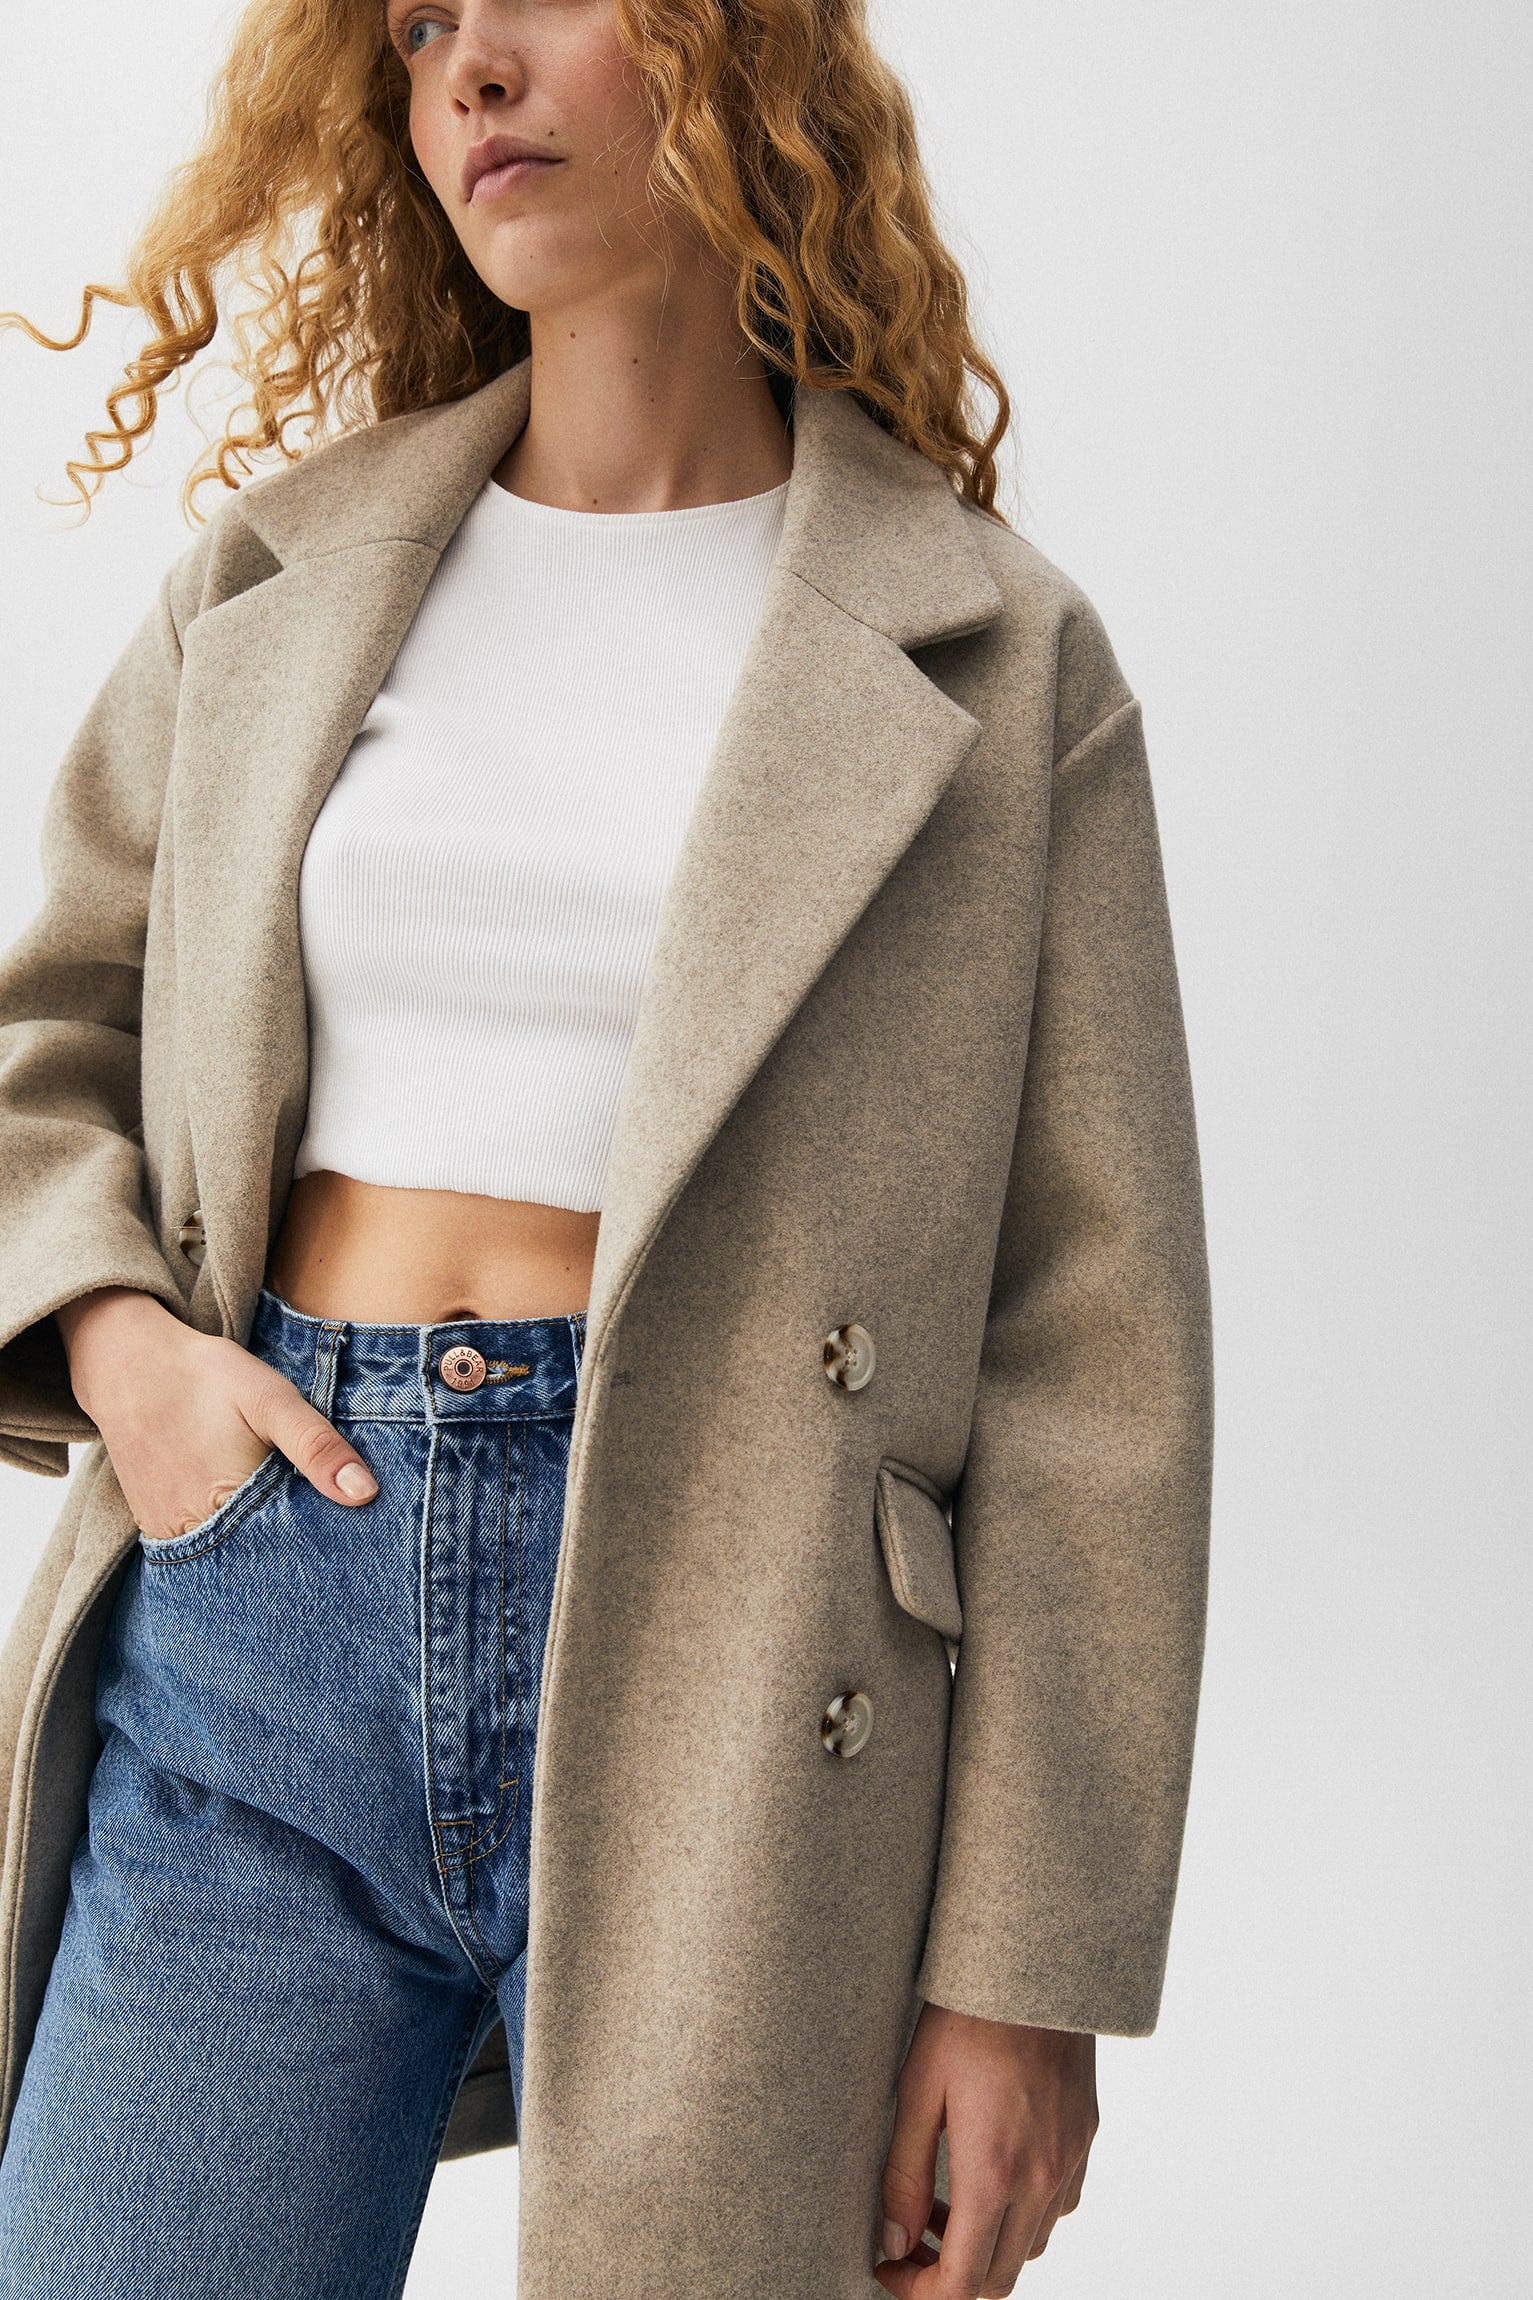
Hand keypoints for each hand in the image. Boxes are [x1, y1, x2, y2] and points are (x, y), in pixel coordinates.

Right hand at [57, 1287, 377, 1541]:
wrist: (129, 1364)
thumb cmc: (208, 1377)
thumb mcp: (271, 1400)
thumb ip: (316, 1447)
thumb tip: (366, 1493)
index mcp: (231, 1505)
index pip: (294, 1548)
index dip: (327, 1542)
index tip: (354, 1536)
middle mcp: (196, 1534)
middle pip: (261, 1559)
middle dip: (296, 1550)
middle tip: (332, 1536)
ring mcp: (171, 1535)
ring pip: (232, 1557)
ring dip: (261, 1547)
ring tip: (291, 1524)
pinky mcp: (156, 1527)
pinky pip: (203, 1548)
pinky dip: (230, 1539)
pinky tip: (250, 1517)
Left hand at [876, 2004, 1097, 2296]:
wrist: (1031, 1965)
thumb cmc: (965, 2018)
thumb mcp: (916, 2091)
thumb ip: (902, 2177)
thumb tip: (892, 2242)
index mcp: (993, 2172)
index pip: (963, 2282)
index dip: (920, 2294)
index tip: (889, 2268)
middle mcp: (1041, 2179)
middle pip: (998, 2279)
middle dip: (949, 2280)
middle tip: (908, 2246)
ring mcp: (1070, 2161)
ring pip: (1030, 2248)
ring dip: (986, 2247)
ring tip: (943, 2205)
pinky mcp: (1084, 2139)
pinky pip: (1058, 2209)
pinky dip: (1022, 2216)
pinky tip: (992, 2174)